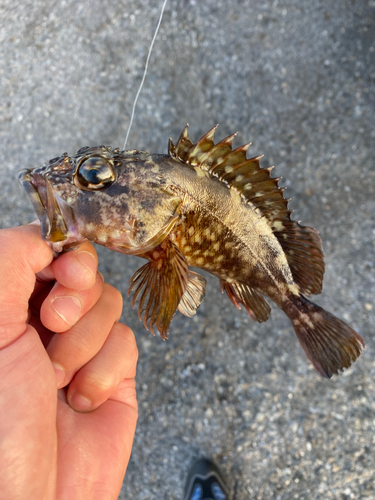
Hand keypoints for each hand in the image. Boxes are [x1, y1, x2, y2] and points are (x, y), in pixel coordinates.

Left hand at [0, 223, 137, 499]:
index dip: (64, 257)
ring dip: (86, 343)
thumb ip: (12, 261)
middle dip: (76, 301)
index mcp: (7, 307)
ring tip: (58, 378)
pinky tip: (81, 397)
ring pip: (109, 305)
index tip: (64, 275)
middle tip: (52, 326)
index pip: (47, 252)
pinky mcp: (113, 373)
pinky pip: (127, 342)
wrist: (33, 498)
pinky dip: (106, 369)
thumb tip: (48, 237)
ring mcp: (81, 347)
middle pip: (86, 274)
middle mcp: (42, 323)